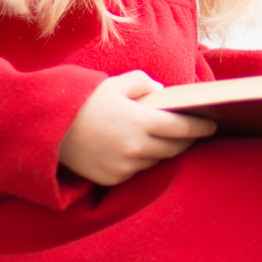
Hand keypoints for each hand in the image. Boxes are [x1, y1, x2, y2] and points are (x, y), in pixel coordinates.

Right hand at [57, 71, 213, 186]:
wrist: (48, 129)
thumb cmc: (83, 101)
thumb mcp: (115, 83)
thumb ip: (144, 84)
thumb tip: (161, 92)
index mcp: (141, 122)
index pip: (182, 127)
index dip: (200, 127)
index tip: (213, 125)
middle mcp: (136, 148)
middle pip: (173, 148)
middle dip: (186, 140)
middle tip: (194, 133)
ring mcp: (124, 167)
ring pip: (155, 161)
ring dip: (163, 151)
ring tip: (168, 140)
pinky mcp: (112, 179)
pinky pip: (135, 171)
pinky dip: (141, 161)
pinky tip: (140, 150)